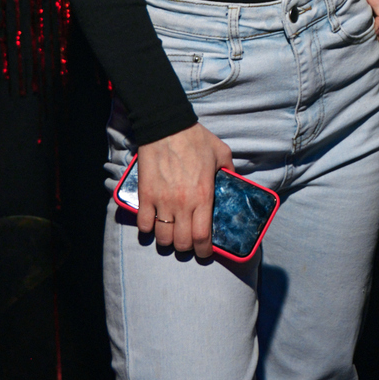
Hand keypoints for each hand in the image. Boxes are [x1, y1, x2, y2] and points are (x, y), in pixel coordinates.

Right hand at [133, 122, 234, 257]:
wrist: (166, 127)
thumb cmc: (195, 139)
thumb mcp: (222, 153)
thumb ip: (230, 171)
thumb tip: (235, 181)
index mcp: (203, 196)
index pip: (202, 236)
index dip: (204, 250)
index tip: (205, 252)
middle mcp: (182, 203)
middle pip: (181, 242)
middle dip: (186, 248)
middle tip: (188, 243)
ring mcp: (161, 201)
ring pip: (162, 237)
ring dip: (167, 240)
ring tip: (171, 234)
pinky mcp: (145, 195)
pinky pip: (143, 223)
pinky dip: (147, 229)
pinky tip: (153, 224)